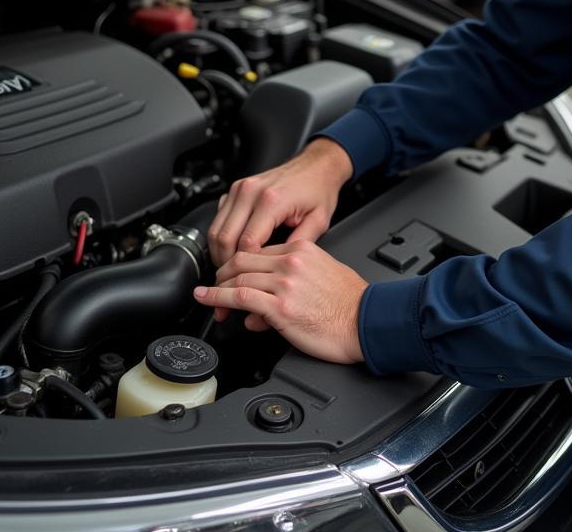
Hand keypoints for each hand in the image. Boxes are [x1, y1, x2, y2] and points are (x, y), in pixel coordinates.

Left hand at [194, 241, 366, 363]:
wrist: (365, 321)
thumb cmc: (352, 303)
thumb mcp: (325, 273)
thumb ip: (297, 277)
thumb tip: (276, 291)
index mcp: (303, 250)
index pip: (260, 251)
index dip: (240, 263)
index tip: (232, 272)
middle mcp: (292, 262)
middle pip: (243, 260)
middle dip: (224, 271)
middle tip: (215, 283)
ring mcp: (285, 284)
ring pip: (238, 278)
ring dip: (217, 287)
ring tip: (206, 295)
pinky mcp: (280, 307)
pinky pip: (240, 298)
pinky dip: (218, 298)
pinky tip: (209, 300)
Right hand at [209, 137, 353, 268]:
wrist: (316, 165)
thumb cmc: (318, 190)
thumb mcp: (318, 221)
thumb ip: (297, 245)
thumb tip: (279, 267)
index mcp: (272, 201)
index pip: (246, 244)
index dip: (246, 267)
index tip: (250, 278)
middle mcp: (251, 192)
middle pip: (223, 238)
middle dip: (226, 263)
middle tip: (234, 279)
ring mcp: (240, 188)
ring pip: (215, 229)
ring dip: (219, 251)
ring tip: (231, 266)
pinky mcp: (235, 189)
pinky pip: (218, 218)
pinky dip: (220, 235)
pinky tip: (232, 247)